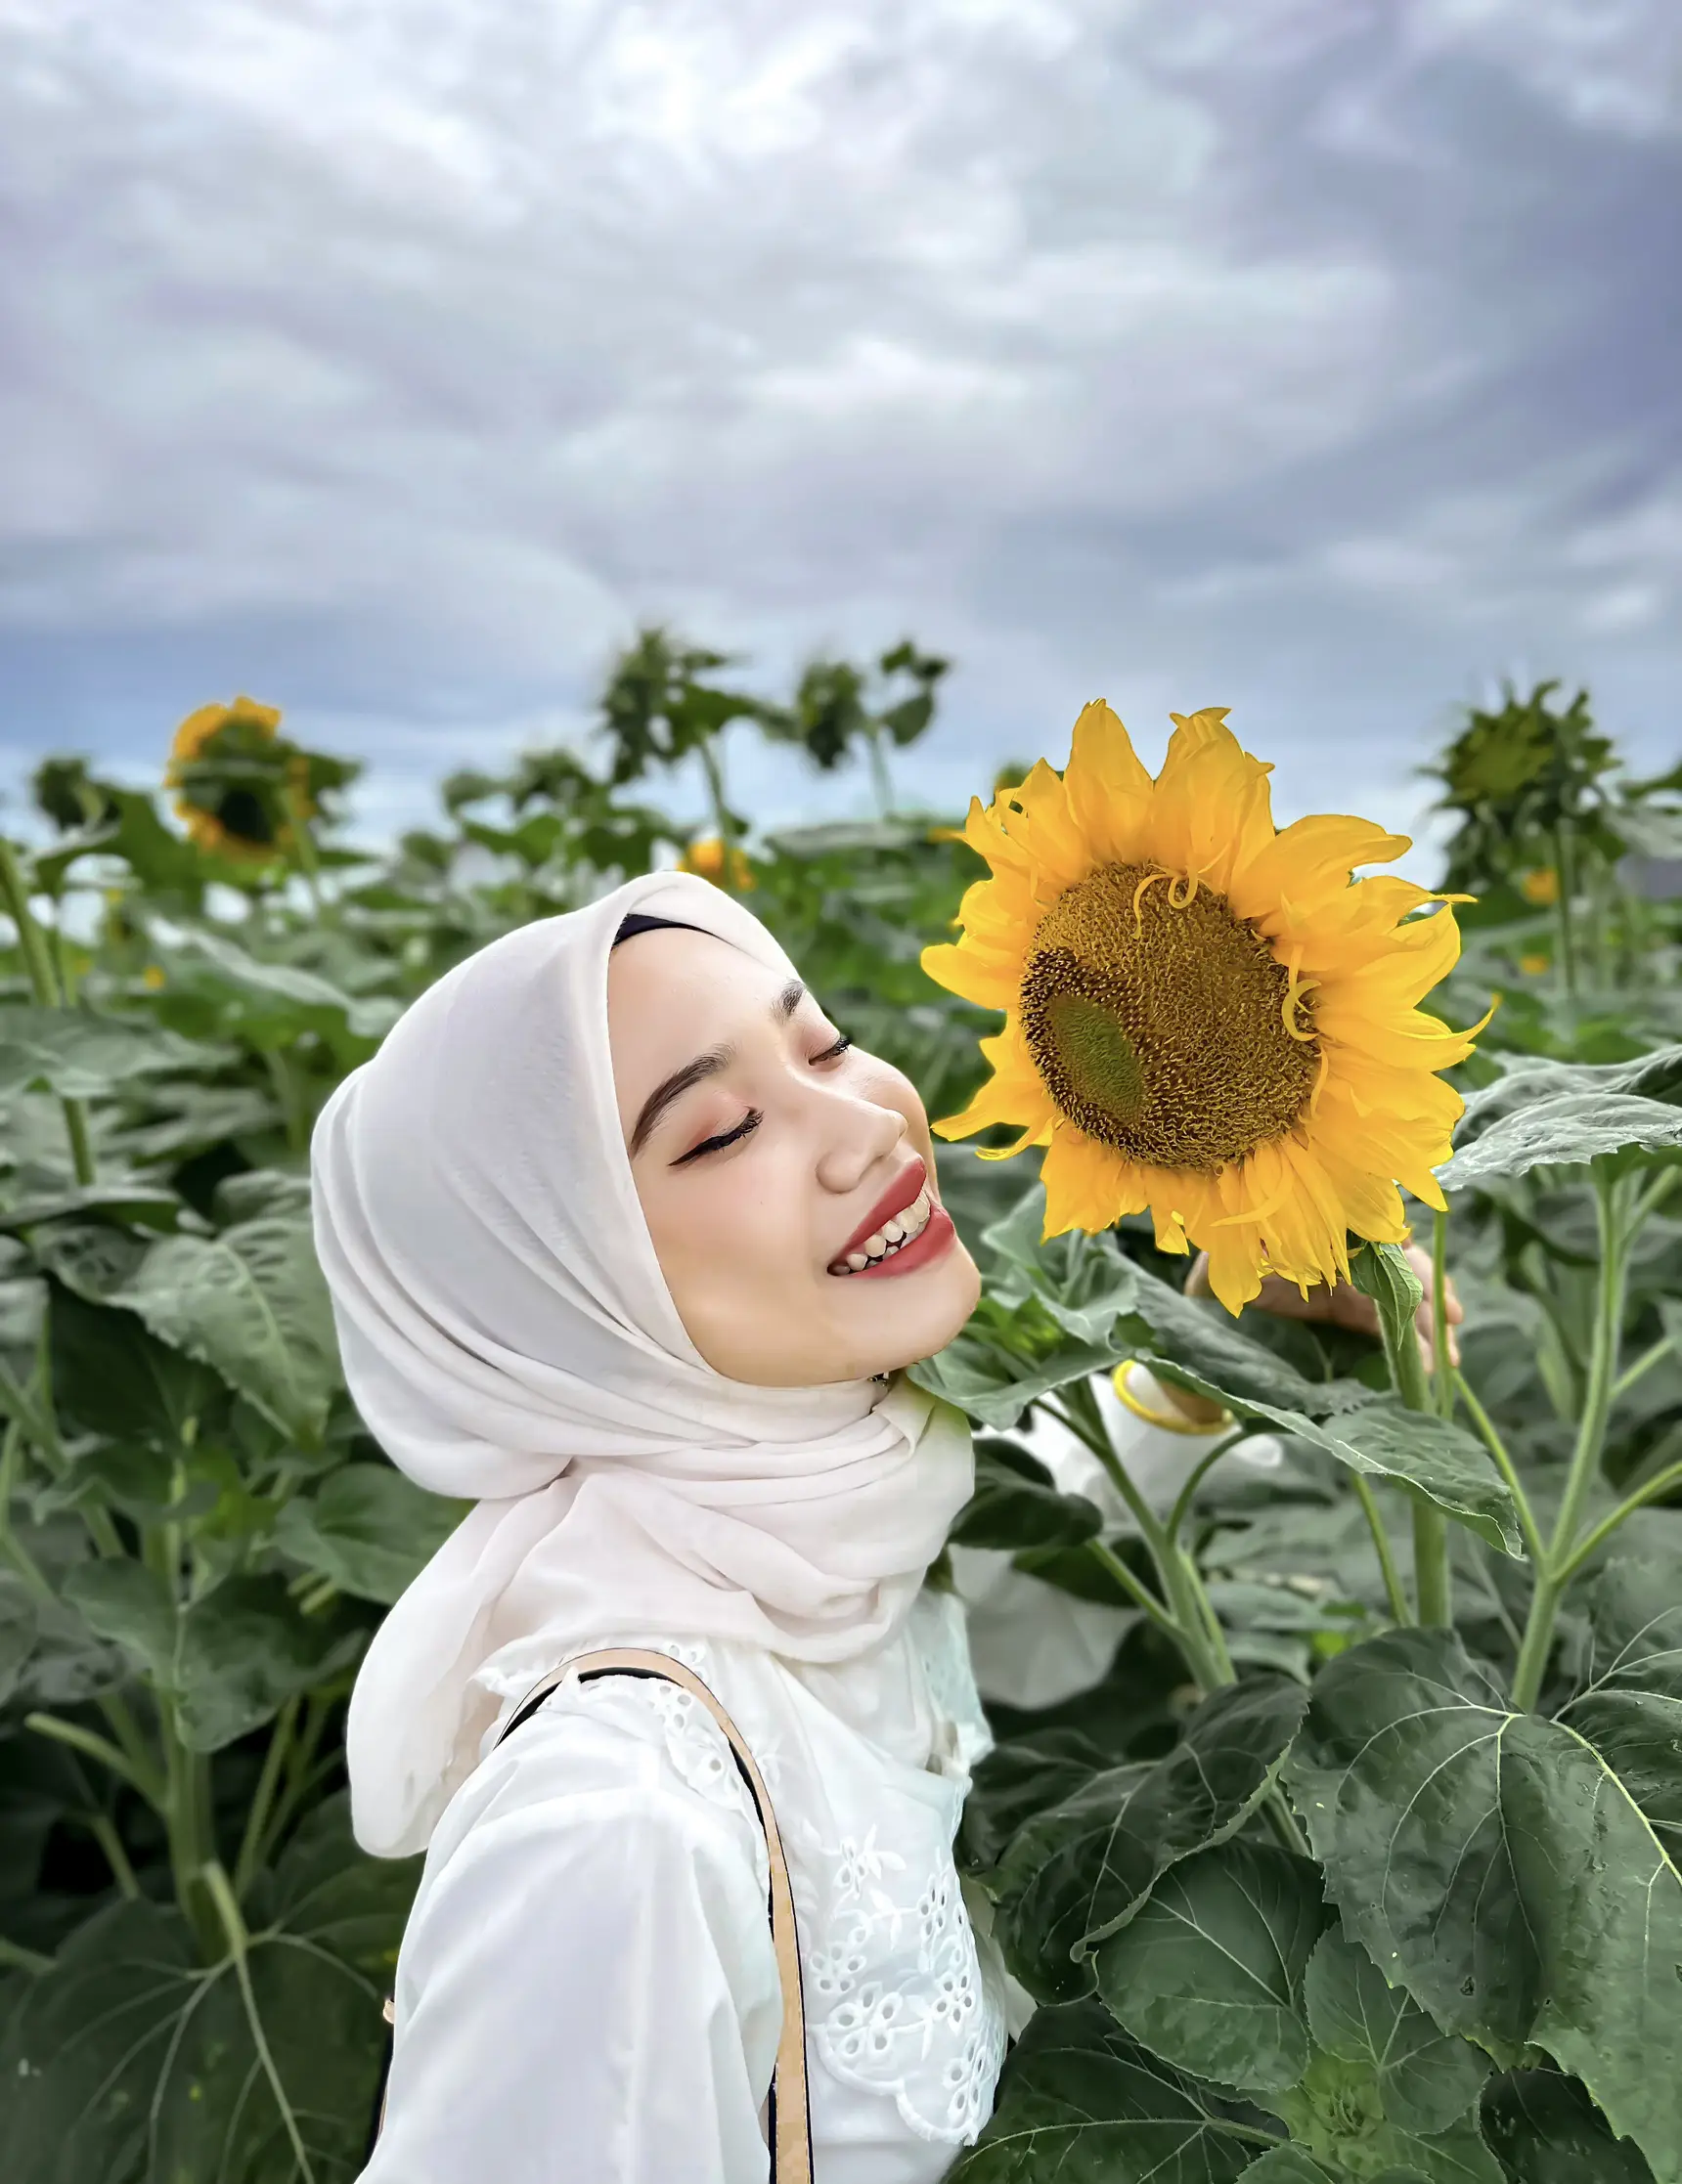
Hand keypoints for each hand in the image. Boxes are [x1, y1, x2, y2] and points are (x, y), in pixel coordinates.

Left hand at [1153, 1242, 1463, 1427]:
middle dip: (1424, 1291)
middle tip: (1449, 1323)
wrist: (1199, 1303)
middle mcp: (1339, 1248)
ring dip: (1425, 1322)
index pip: (1369, 1236)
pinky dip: (1408, 1339)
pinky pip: (1384, 1319)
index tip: (1419, 1280)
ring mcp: (1347, 1278)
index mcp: (1315, 1230)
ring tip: (1445, 1359)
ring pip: (1397, 1294)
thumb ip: (1241, 1259)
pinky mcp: (1347, 1308)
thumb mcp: (1223, 1260)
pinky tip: (1427, 1365)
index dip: (1399, 1257)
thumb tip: (1253, 1263)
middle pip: (1394, 1263)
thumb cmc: (1213, 1267)